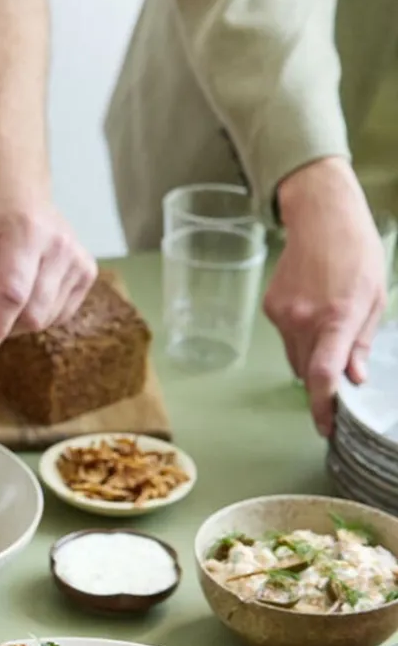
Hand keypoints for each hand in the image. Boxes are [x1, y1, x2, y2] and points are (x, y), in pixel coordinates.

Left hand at [0, 198, 96, 359]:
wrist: (16, 194)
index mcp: (24, 235)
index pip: (12, 294)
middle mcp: (59, 247)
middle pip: (32, 315)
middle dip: (1, 325)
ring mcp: (78, 260)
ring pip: (45, 320)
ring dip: (16, 321)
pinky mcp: (87, 273)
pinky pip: (59, 316)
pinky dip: (35, 314)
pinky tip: (24, 291)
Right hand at [265, 157, 387, 435]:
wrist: (322, 218)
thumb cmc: (357, 253)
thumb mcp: (376, 298)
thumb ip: (362, 342)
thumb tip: (353, 379)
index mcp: (338, 317)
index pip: (322, 374)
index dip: (323, 406)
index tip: (326, 428)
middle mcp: (304, 320)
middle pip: (306, 371)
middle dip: (320, 383)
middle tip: (339, 382)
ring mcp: (282, 314)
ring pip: (294, 356)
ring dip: (310, 358)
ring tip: (330, 330)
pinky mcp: (270, 308)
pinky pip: (285, 337)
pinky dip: (300, 336)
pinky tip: (313, 311)